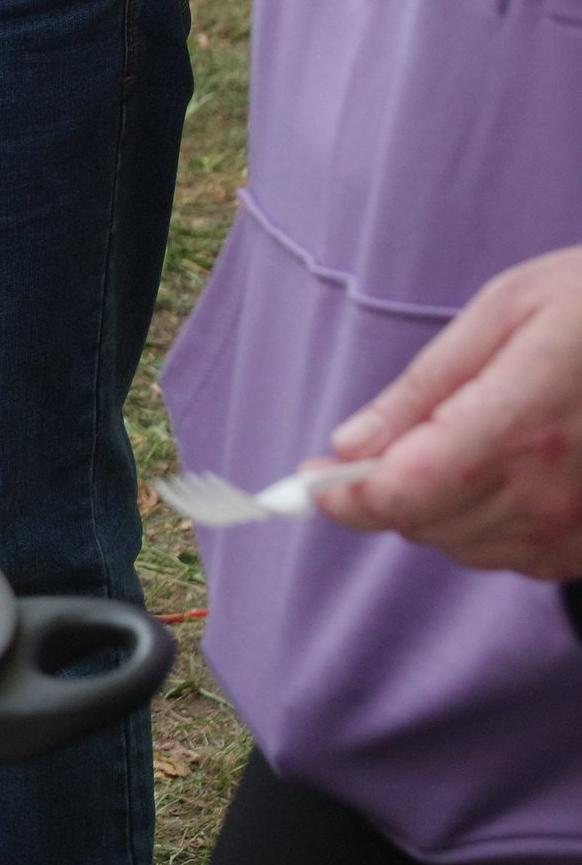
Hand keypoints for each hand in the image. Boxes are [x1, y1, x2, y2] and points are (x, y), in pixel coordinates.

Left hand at [316, 247, 581, 578]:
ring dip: (442, 509)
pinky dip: (494, 524)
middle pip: (423, 526)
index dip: (343, 497)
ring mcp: (580, 526)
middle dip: (390, 492)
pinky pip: (518, 556)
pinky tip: (512, 474)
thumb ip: (424, 386)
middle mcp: (550, 491)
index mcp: (517, 426)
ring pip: (465, 547)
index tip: (310, 482)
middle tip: (392, 442)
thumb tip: (349, 445)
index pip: (400, 495)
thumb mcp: (510, 308)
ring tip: (469, 445)